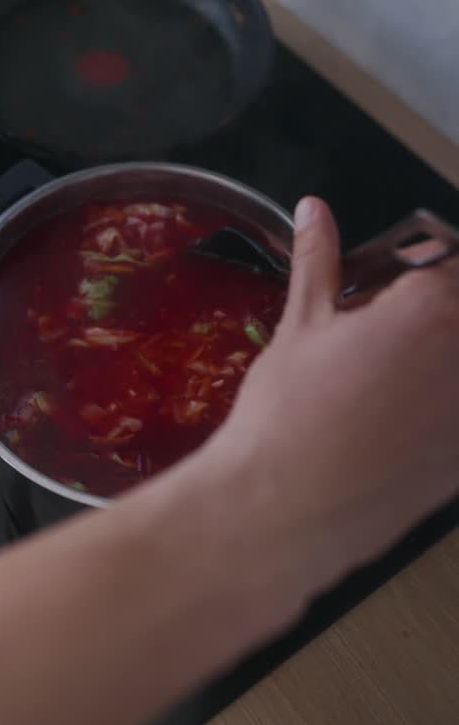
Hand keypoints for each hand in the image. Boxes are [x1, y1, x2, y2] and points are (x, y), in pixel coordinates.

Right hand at [199, 197, 458, 605]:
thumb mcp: (301, 325)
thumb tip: (316, 213)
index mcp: (431, 309)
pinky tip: (398, 421)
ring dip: (440, 358)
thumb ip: (319, 261)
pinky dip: (443, 406)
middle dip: (436, 310)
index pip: (452, 257)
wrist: (283, 512)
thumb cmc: (287, 415)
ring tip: (390, 376)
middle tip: (388, 325)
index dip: (424, 264)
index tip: (394, 278)